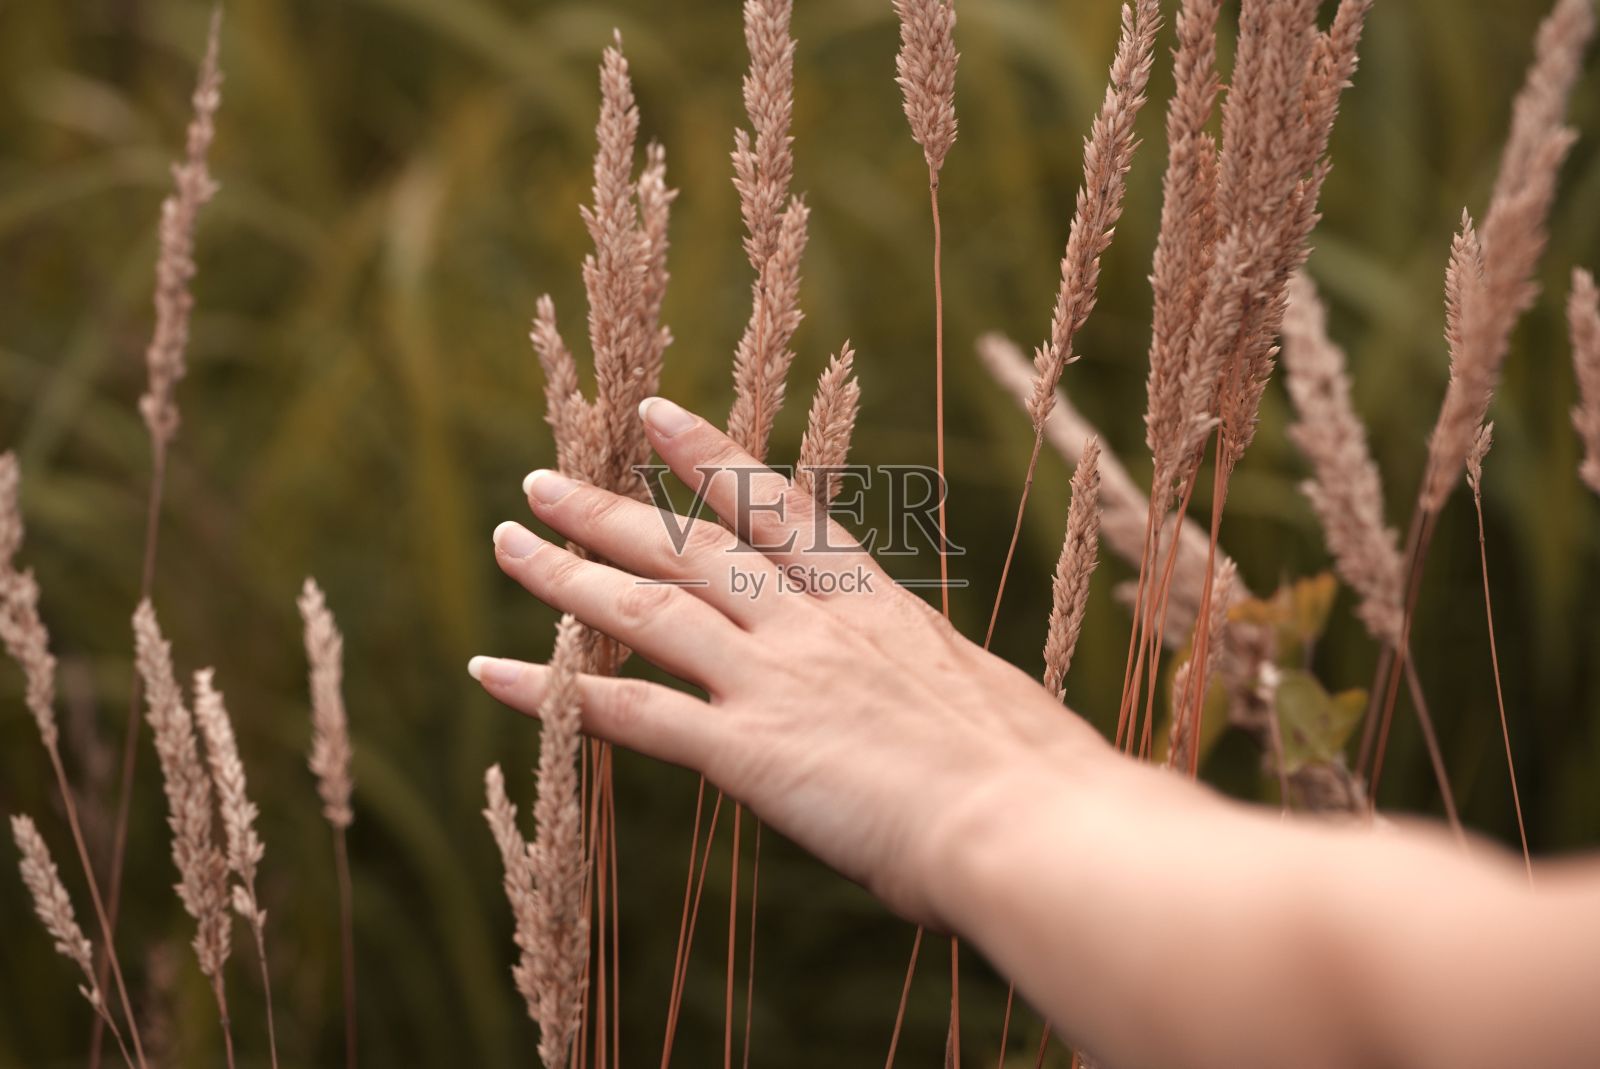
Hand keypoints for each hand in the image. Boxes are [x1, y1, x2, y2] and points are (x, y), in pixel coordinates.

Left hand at [469, 397, 1105, 925]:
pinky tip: (492, 676)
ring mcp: (776, 679)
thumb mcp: (981, 698)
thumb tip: (933, 696)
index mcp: (874, 604)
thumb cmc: (1036, 775)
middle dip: (611, 510)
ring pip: (648, 609)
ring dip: (566, 575)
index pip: (777, 508)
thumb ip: (929, 684)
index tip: (656, 417)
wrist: (1033, 823)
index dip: (710, 458)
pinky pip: (629, 712)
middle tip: (542, 481)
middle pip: (691, 547)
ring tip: (509, 543)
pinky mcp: (748, 750)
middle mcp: (813, 624)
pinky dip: (553, 693)